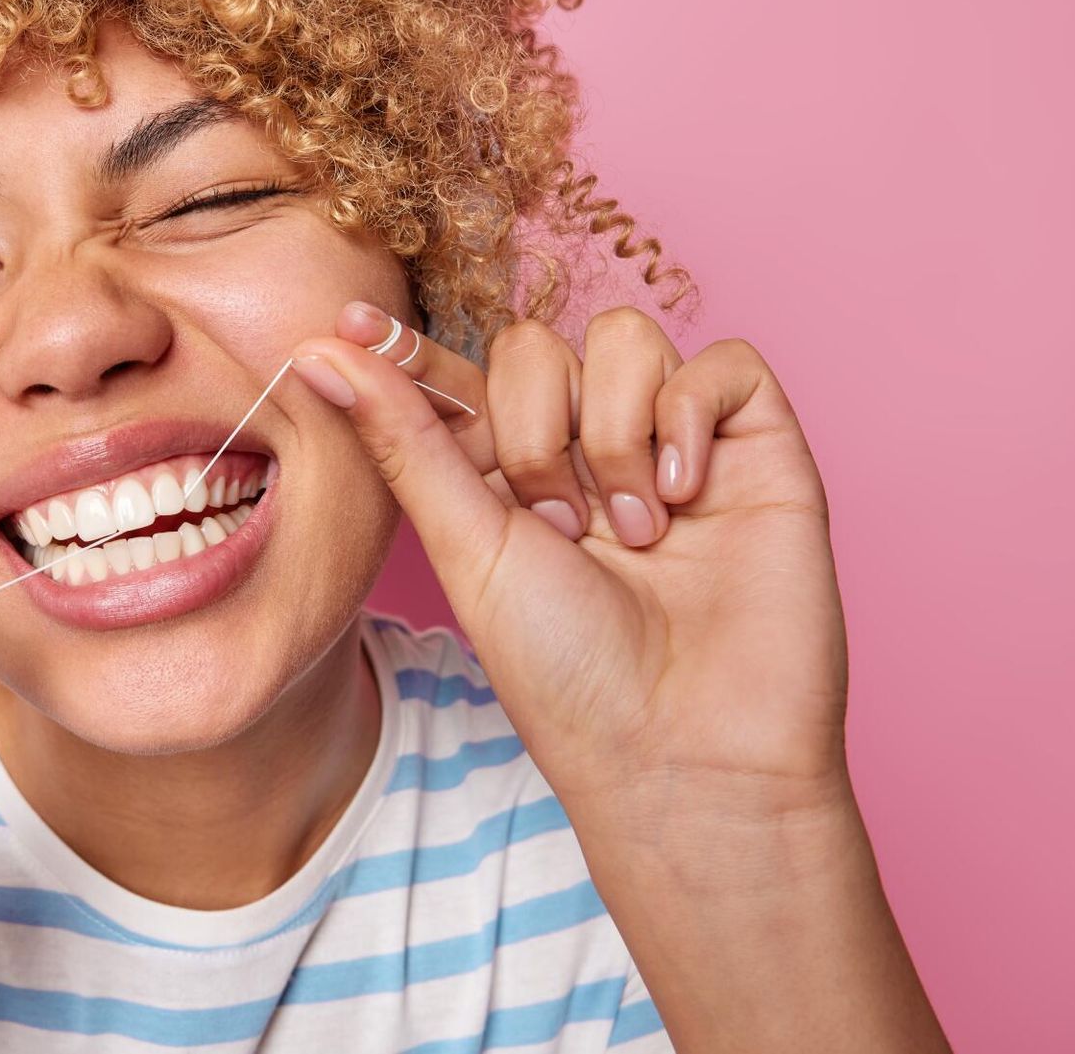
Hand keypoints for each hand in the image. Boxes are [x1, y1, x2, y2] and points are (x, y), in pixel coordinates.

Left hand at [290, 303, 847, 831]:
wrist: (687, 753)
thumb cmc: (570, 674)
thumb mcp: (468, 548)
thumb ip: (404, 440)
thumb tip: (317, 354)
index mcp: (507, 477)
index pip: (459, 379)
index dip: (408, 348)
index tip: (346, 321)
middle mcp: (587, 450)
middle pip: (537, 344)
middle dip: (533, 428)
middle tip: (560, 526)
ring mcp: (673, 444)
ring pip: (626, 336)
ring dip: (611, 432)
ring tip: (633, 532)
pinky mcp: (757, 449)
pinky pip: (723, 363)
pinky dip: (690, 418)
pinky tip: (685, 499)